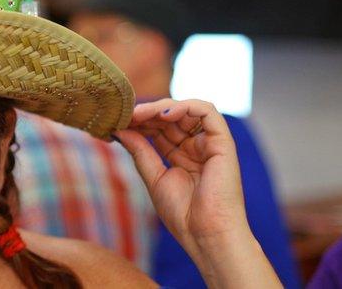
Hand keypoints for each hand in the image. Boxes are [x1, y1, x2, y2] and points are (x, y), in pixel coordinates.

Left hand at [114, 99, 278, 286]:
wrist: (206, 234)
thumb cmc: (183, 214)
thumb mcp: (153, 177)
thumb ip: (140, 150)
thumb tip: (120, 129)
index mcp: (182, 155)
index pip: (160, 128)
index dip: (140, 121)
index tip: (119, 121)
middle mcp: (197, 147)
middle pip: (171, 117)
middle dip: (147, 113)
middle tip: (125, 115)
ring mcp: (210, 143)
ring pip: (187, 109)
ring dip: (161, 107)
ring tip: (140, 114)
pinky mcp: (223, 142)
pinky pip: (207, 111)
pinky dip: (185, 106)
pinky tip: (163, 115)